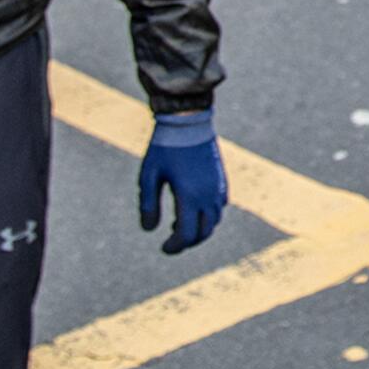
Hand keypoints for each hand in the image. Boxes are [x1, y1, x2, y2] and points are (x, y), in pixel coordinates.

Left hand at [139, 110, 228, 253]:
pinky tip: (194, 208)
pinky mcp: (220, 178)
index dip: (175, 246)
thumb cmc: (164, 147)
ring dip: (200, 229)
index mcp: (189, 196)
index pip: (186, 234)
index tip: (164, 248)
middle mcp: (207, 194)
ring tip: (181, 225)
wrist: (187, 121)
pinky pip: (220, 205)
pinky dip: (209, 215)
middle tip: (173, 242)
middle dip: (188, 242)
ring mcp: (217, 186)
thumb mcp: (149, 176)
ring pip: (214, 220)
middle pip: (204, 232)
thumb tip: (150, 230)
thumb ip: (148, 205)